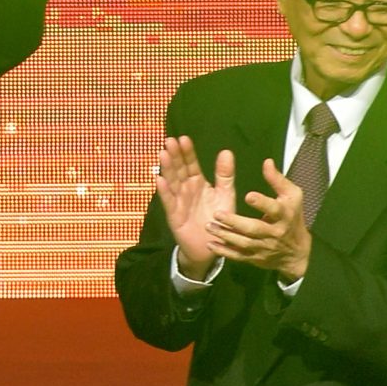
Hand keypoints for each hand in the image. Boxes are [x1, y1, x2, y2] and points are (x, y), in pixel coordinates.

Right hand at [154, 135, 236, 275]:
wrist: (210, 246)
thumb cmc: (218, 219)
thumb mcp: (225, 195)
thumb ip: (225, 175)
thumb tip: (226, 151)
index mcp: (198, 182)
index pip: (191, 164)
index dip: (187, 152)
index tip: (184, 138)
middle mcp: (186, 189)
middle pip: (179, 169)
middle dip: (175, 155)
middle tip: (169, 141)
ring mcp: (178, 201)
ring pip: (172, 182)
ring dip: (167, 168)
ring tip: (163, 154)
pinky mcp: (174, 215)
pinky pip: (169, 201)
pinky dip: (164, 191)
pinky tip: (159, 180)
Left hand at [208, 158, 312, 279]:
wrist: (297, 252)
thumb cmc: (293, 216)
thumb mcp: (292, 195)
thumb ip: (278, 180)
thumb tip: (267, 162)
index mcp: (284, 215)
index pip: (274, 209)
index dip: (262, 203)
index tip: (248, 196)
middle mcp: (274, 232)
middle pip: (254, 229)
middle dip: (235, 222)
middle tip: (217, 213)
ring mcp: (264, 247)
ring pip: (243, 243)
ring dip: (225, 236)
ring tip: (208, 226)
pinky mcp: (255, 258)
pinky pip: (238, 256)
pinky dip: (224, 252)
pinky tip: (210, 244)